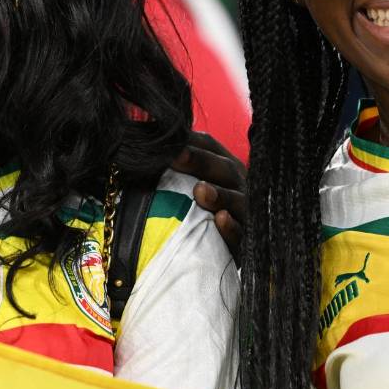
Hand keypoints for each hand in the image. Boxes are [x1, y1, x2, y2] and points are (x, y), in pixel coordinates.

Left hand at [170, 131, 245, 262]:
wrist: (221, 251)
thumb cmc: (200, 210)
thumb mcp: (189, 184)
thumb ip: (174, 167)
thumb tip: (144, 146)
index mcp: (223, 165)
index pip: (210, 146)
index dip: (190, 140)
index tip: (167, 137)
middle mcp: (238, 184)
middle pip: (224, 168)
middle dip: (201, 161)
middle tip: (177, 155)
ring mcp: (244, 211)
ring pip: (236, 200)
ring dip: (219, 194)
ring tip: (199, 190)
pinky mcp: (245, 239)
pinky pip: (240, 233)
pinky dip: (231, 227)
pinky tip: (221, 219)